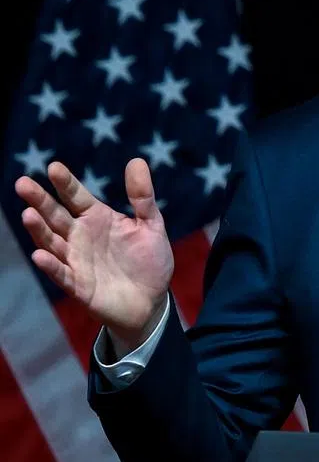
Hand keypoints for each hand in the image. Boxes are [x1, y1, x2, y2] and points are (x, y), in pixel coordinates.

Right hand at [14, 158, 173, 353]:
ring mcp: (76, 260)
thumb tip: (136, 161)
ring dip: (38, 229)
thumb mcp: (151, 225)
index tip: (53, 167)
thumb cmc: (148, 260)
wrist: (151, 300)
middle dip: (39, 200)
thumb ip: (143, 197)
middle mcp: (80, 236)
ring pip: (52, 242)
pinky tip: (39, 254)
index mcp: (97, 218)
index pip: (76, 196)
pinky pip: (61, 274)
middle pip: (55, 215)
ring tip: (28, 214)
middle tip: (23, 183)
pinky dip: (50, 265)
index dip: (65, 183)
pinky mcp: (78, 285)